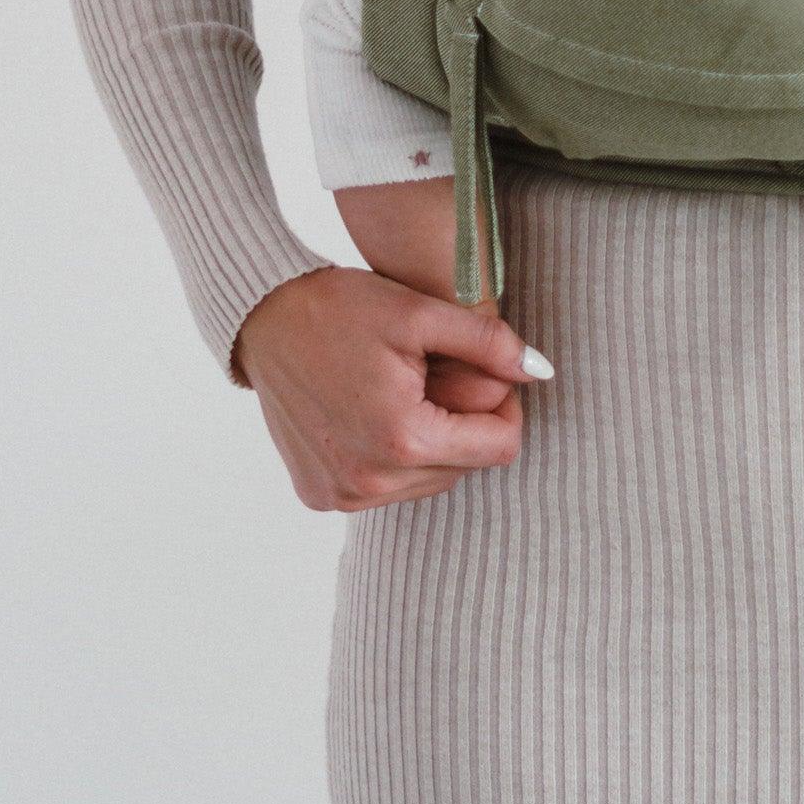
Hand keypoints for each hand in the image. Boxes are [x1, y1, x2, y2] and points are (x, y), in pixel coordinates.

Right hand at [230, 264, 552, 512]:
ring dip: (433, 442)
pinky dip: (394, 456)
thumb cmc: (342, 307)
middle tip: (441, 372)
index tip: (487, 369)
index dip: (506, 406)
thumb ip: (490, 344)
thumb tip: (541, 372)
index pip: (499, 447)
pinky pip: (384, 487)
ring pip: (427, 481)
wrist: (263, 317)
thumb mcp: (422, 313)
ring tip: (410, 388)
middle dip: (467, 423)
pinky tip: (378, 411)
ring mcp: (341, 496)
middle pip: (464, 468)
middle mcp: (370, 484)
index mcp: (403, 440)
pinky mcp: (320, 496)